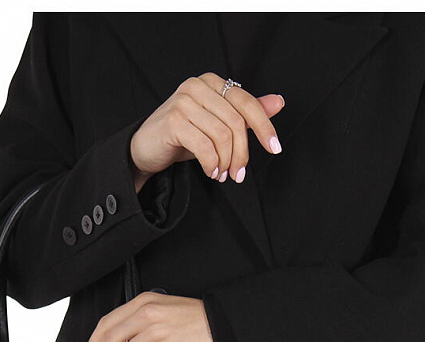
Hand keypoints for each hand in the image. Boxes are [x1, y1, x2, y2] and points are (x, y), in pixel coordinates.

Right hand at [129, 72, 284, 185]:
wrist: (146, 148)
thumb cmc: (182, 136)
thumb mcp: (217, 124)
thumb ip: (246, 113)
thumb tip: (278, 102)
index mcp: (212, 82)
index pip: (247, 103)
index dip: (264, 127)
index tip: (275, 148)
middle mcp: (198, 86)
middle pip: (236, 122)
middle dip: (242, 154)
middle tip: (238, 174)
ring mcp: (184, 102)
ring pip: (222, 136)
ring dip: (226, 162)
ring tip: (222, 174)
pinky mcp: (173, 121)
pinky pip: (205, 147)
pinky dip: (212, 164)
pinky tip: (211, 172)